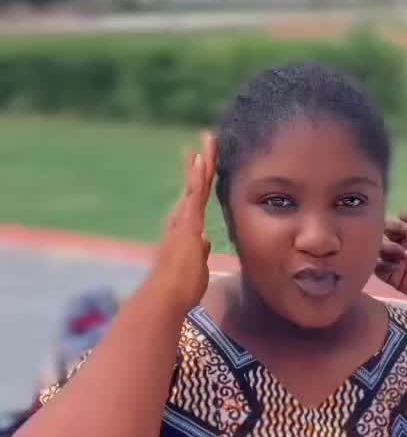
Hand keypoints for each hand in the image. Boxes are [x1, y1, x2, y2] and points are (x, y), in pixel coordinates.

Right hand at [150, 133, 217, 314]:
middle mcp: (181, 221)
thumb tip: (205, 241)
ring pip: (197, 185)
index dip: (200, 183)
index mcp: (185, 232)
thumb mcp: (196, 267)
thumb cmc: (180, 289)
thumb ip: (199, 252)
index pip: (196, 202)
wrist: (166, 296)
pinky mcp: (187, 222)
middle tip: (207, 143)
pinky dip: (198, 175)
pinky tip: (201, 157)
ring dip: (203, 162)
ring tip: (210, 140)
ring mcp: (184, 220)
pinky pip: (195, 194)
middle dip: (202, 165)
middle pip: (196, 187)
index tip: (203, 165)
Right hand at [375, 203, 406, 307]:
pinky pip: (377, 267)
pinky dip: (382, 264)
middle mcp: (403, 243)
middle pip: (386, 229)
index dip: (406, 218)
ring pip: (379, 246)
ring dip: (389, 247)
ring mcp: (396, 259)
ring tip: (405, 255)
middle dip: (395, 229)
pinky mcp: (391, 276)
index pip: (402, 218)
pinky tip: (396, 267)